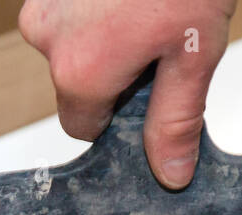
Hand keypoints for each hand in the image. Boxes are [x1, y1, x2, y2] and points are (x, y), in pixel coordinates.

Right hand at [19, 0, 237, 188]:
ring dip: (109, 34)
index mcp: (79, 71)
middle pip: (77, 81)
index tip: (150, 90)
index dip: (120, 115)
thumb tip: (169, 172)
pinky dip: (99, 4)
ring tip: (151, 6)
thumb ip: (177, 120)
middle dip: (116, 70)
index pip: (84, 127)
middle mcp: (48, 36)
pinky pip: (70, 6)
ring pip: (73, 40)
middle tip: (162, 37)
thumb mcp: (193, 55)